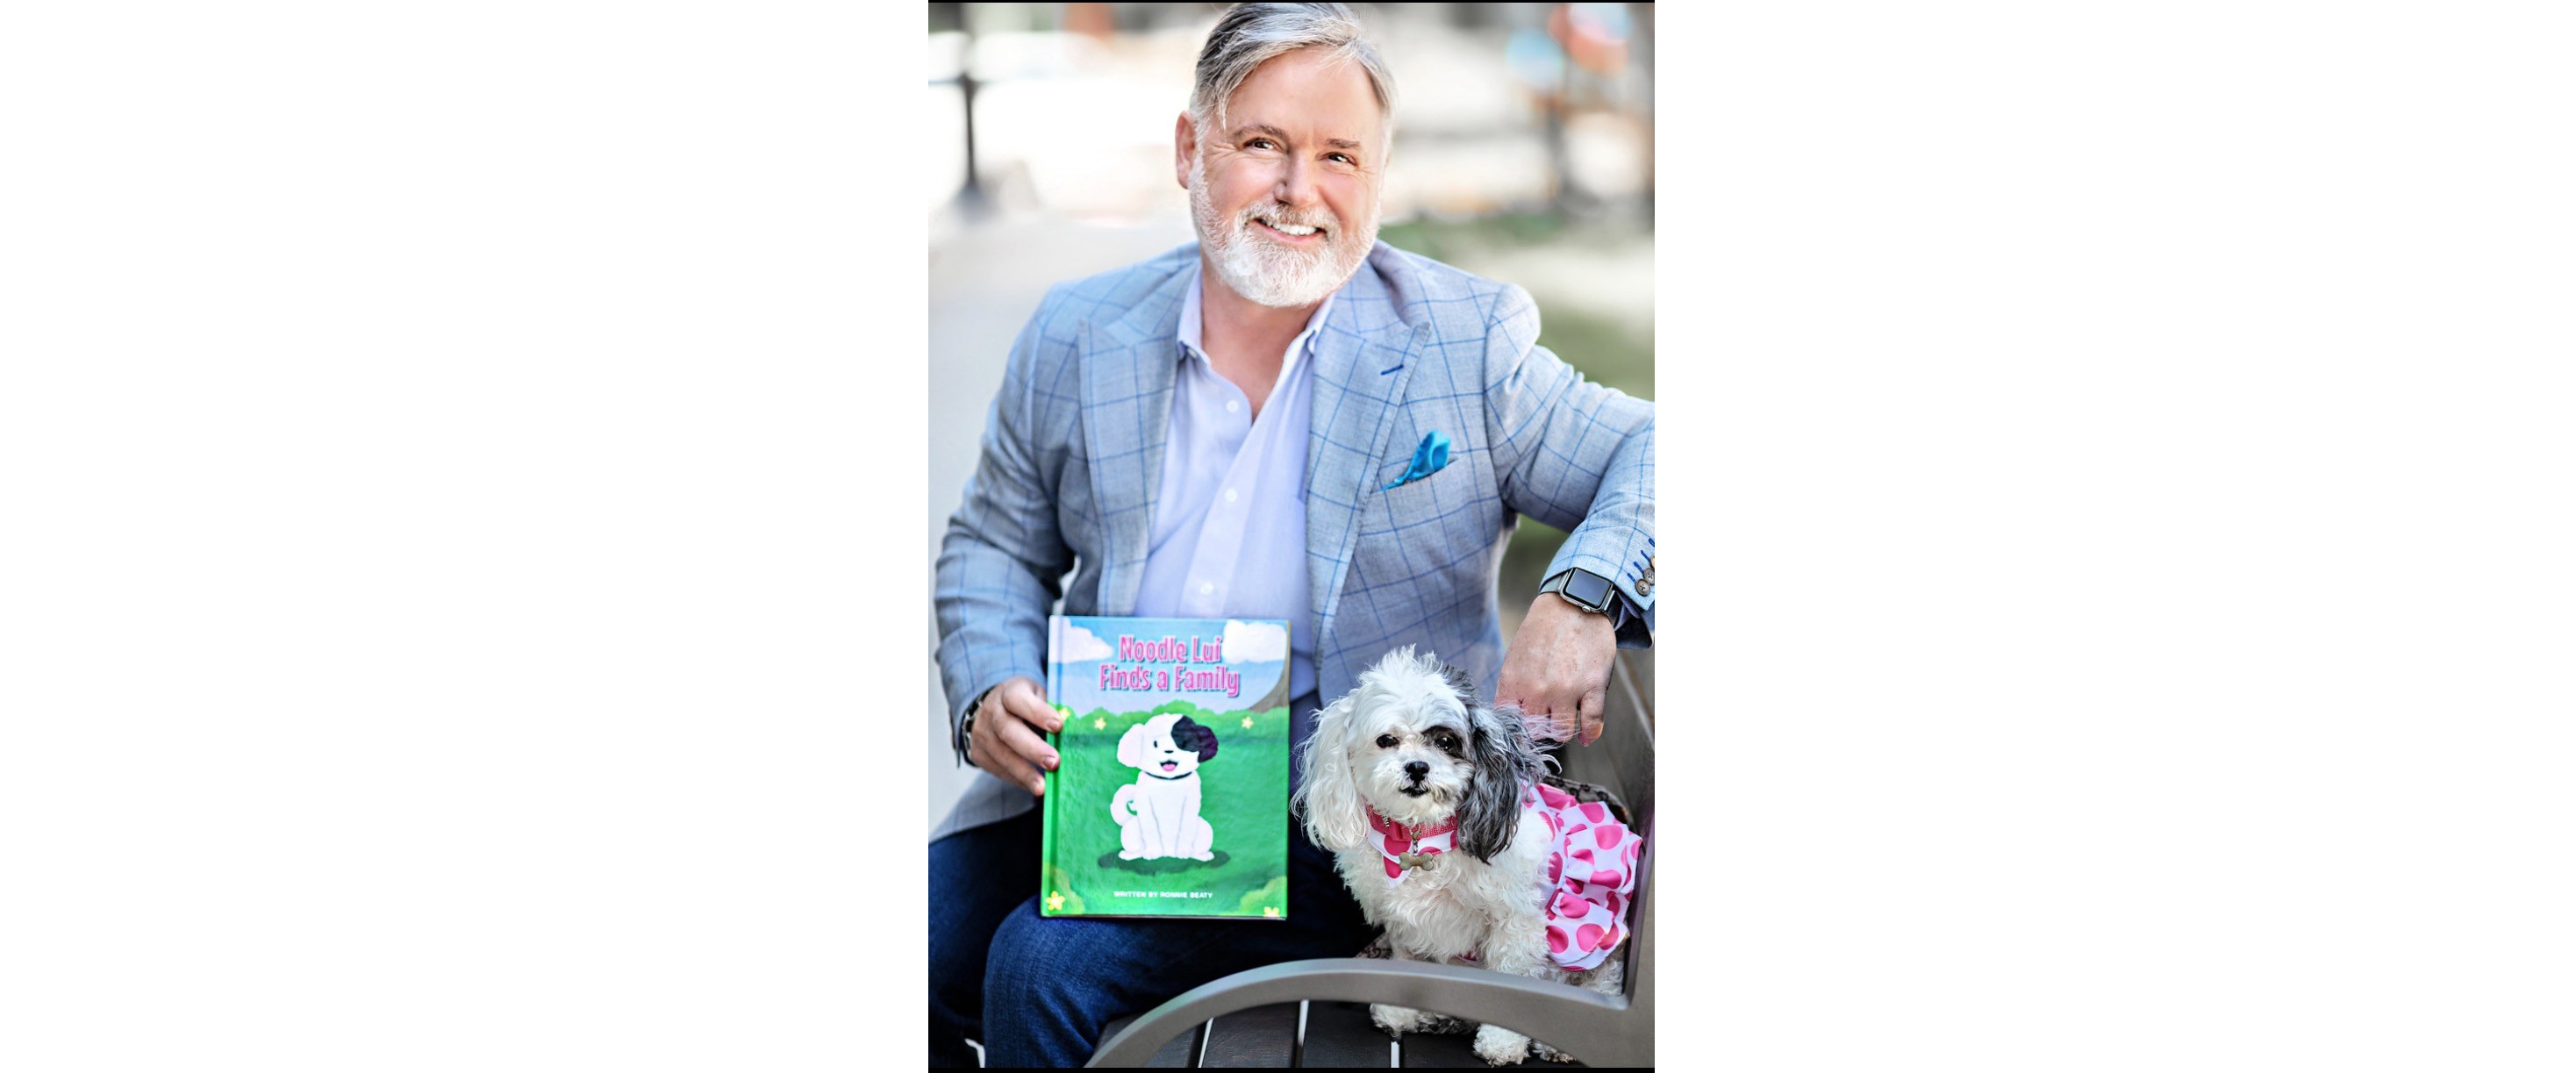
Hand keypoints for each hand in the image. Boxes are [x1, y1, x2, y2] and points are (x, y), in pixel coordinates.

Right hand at [967, 675, 1059, 795]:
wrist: (992, 709)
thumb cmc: (1026, 704)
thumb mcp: (1038, 695)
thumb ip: (1051, 709)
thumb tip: (1073, 732)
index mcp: (1008, 692)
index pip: (1018, 699)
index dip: (1038, 712)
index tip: (1058, 726)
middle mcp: (991, 711)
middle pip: (1008, 730)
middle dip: (1032, 748)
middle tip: (1054, 762)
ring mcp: (982, 733)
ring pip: (1001, 754)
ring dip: (1024, 772)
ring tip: (1042, 787)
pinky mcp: (978, 754)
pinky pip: (997, 769)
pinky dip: (1017, 779)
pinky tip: (1032, 786)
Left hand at [1495, 594, 1617, 744]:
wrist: (1573, 601)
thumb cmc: (1544, 628)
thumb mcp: (1516, 656)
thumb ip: (1514, 687)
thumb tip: (1515, 716)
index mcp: (1514, 681)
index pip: (1510, 723)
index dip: (1519, 728)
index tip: (1526, 726)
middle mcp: (1537, 690)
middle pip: (1536, 731)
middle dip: (1541, 727)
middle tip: (1548, 719)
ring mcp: (1566, 690)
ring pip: (1562, 732)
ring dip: (1564, 729)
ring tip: (1566, 720)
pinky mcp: (1593, 686)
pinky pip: (1592, 723)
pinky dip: (1590, 733)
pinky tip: (1586, 735)